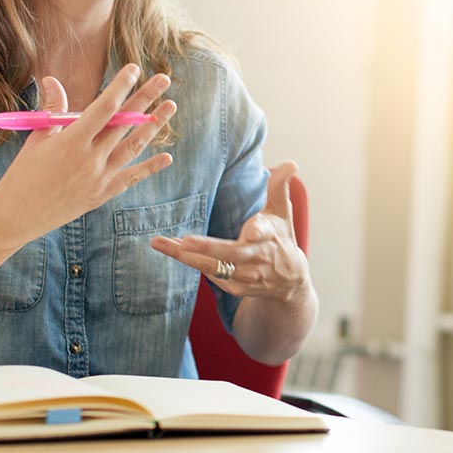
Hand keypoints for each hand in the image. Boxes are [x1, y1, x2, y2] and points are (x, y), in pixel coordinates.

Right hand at [0, 65, 176, 244]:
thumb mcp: (36, 137)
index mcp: (71, 141)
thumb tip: (52, 80)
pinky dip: (149, 167)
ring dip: (153, 126)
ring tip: (170, 107)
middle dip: (146, 98)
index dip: (120, 86)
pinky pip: (131, 178)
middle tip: (164, 79)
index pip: (103, 107)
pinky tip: (167, 157)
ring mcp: (99, 178)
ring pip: (134, 147)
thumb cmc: (23, 173)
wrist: (18, 216)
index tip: (133, 69)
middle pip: (124, 123)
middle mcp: (90, 159)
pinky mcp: (103, 194)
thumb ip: (52, 109)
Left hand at [151, 162, 309, 303]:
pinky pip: (212, 276)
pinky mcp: (237, 288)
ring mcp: (248, 276)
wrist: (289, 280)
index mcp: (271, 235)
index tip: (251, 231)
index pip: (266, 232)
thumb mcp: (283, 213)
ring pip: (215, 268)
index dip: (259, 231)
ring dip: (187, 257)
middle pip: (231, 253)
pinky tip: (174, 251)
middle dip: (207, 247)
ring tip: (161, 243)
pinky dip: (194, 264)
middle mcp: (259, 258)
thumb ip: (279, 187)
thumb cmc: (281, 237)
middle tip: (183, 240)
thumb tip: (291, 163)